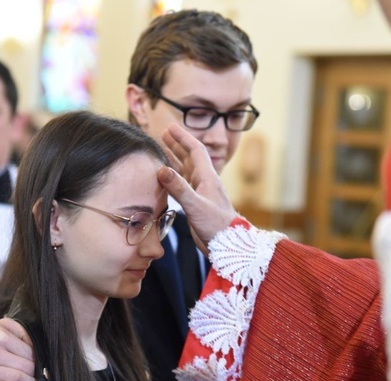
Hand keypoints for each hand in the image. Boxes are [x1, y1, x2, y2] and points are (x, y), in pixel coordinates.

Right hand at [158, 123, 237, 253]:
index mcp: (207, 177)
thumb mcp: (195, 206)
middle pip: (189, 157)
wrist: (228, 244)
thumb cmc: (216, 225)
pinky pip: (183, 184)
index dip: (183, 137)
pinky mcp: (196, 203)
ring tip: (163, 149)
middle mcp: (204, 182)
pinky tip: (166, 177)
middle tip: (163, 133)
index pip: (195, 150)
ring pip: (186, 170)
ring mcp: (201, 192)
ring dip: (175, 158)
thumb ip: (179, 188)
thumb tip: (162, 170)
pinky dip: (174, 177)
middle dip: (177, 144)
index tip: (170, 127)